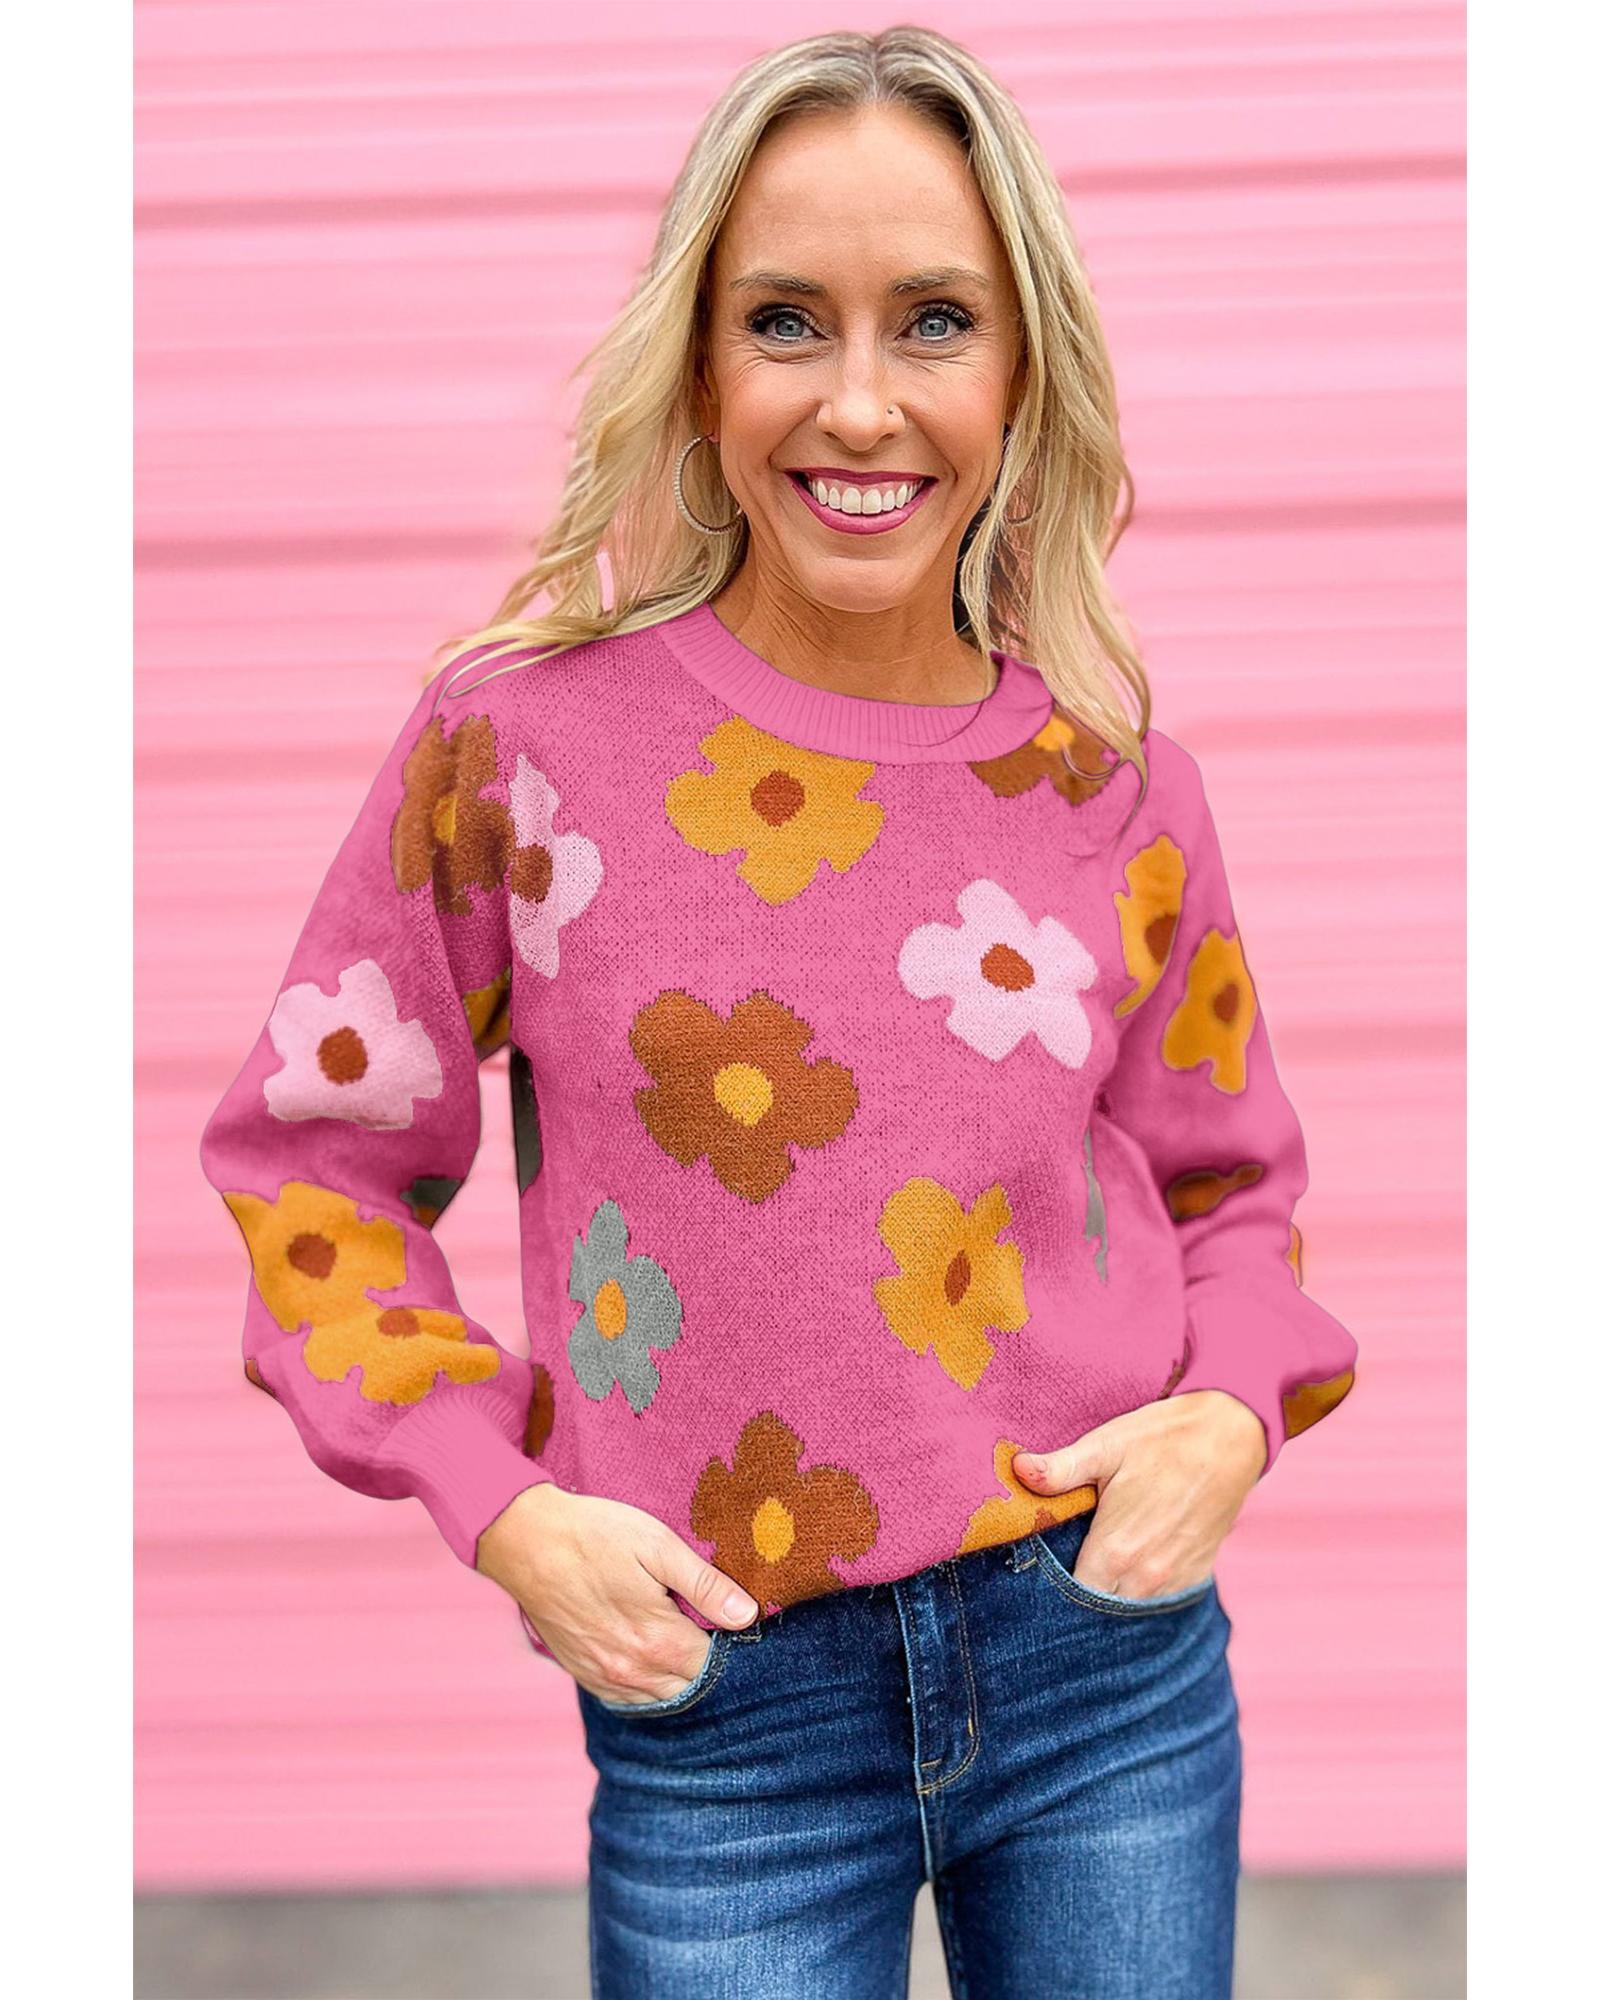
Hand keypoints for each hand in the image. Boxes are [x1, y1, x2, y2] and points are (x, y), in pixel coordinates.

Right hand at [475, 1483, 761, 1703]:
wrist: (525, 1542)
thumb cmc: (594, 1536)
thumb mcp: (658, 1546)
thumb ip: (705, 1585)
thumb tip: (747, 1616)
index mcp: (657, 1640)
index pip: (713, 1663)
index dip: (731, 1644)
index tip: (735, 1621)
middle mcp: (631, 1671)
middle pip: (689, 1685)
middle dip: (707, 1663)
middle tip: (712, 1628)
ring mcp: (603, 1677)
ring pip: (659, 1697)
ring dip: (678, 1677)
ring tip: (686, 1642)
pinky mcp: (583, 1673)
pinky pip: (627, 1698)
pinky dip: (648, 1685)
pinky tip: (652, 1657)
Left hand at [1011, 1390, 1266, 1597]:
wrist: (1231, 1438)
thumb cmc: (1164, 1439)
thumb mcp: (1106, 1446)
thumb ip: (1059, 1469)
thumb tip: (1017, 1470)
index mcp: (1115, 1551)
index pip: (1071, 1596)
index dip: (1053, 1586)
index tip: (1044, 1568)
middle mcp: (1145, 1578)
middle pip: (1099, 1606)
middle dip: (1081, 1592)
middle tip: (1068, 1560)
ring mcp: (1174, 1581)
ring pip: (1130, 1607)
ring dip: (1113, 1592)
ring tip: (1098, 1562)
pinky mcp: (1196, 1575)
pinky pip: (1160, 1599)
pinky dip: (1143, 1589)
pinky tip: (1132, 1564)